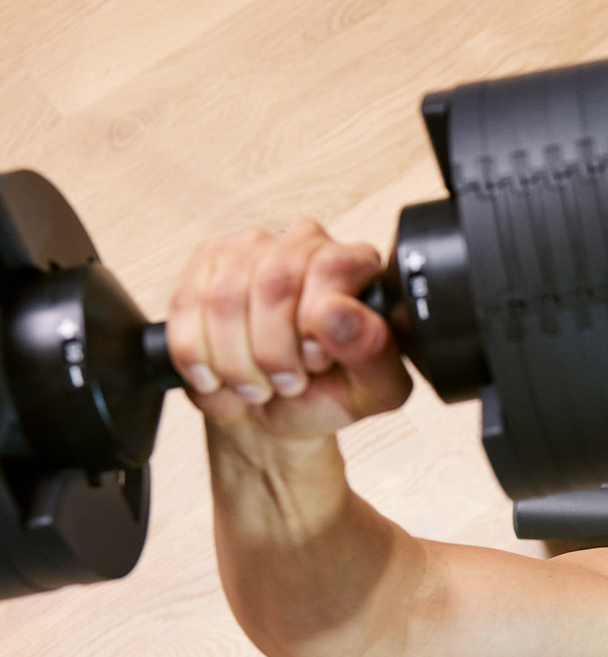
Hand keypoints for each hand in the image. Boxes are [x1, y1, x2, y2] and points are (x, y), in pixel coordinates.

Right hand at [165, 221, 410, 440]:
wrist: (274, 412)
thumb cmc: (328, 393)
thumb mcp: (372, 389)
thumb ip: (372, 350)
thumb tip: (338, 311)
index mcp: (356, 265)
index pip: (331, 265)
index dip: (315, 324)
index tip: (315, 361)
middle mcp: (303, 244)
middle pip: (274, 281)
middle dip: (273, 351)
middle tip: (285, 383)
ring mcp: (250, 249)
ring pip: (225, 294)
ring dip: (235, 358)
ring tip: (256, 384)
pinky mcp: (204, 265)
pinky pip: (187, 304)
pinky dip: (197, 353)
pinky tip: (217, 375)